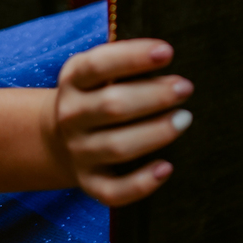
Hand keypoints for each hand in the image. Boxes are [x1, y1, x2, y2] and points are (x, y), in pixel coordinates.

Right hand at [53, 39, 191, 207]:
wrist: (57, 138)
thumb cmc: (94, 97)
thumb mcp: (96, 75)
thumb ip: (124, 66)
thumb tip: (167, 63)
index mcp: (72, 81)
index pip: (98, 65)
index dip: (133, 57)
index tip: (167, 52)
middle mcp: (71, 116)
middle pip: (112, 106)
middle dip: (154, 96)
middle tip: (185, 88)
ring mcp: (79, 152)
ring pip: (118, 146)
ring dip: (155, 132)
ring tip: (184, 118)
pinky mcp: (90, 184)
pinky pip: (115, 190)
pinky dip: (142, 183)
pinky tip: (167, 168)